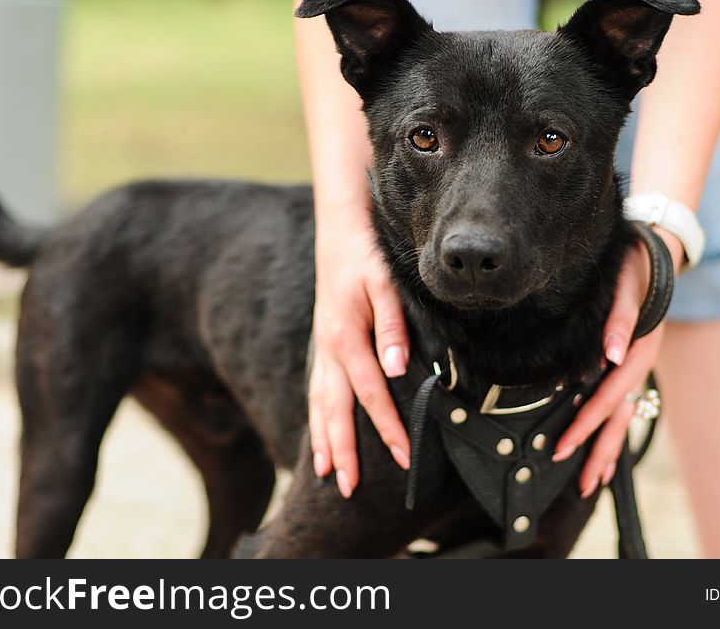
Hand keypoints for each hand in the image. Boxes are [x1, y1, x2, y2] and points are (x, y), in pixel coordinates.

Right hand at [308, 208, 410, 497]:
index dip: (388, 428)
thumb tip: (396, 369)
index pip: (370, 394)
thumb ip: (392, 327)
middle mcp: (328, 348)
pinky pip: (315, 390)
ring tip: (324, 475)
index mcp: (346, 336)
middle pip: (334, 410)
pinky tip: (319, 435)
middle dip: (343, 451)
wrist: (341, 230)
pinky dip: (315, 418)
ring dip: (322, 441)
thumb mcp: (386, 284)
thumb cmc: (368, 256)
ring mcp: (322, 348)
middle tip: (349, 489)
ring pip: (318, 404)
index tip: (404, 457)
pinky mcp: (322, 344)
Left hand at [552, 229, 683, 496]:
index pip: (607, 397)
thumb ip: (621, 320)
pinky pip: (624, 406)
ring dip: (608, 450)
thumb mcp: (628, 286)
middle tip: (580, 484)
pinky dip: (615, 431)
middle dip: (599, 451)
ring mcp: (637, 369)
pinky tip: (606, 453)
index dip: (585, 423)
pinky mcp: (632, 366)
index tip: (562, 447)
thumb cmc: (636, 268)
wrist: (658, 253)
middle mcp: (639, 366)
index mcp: (639, 352)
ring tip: (592, 483)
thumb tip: (613, 355)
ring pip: (624, 418)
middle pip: (619, 419)